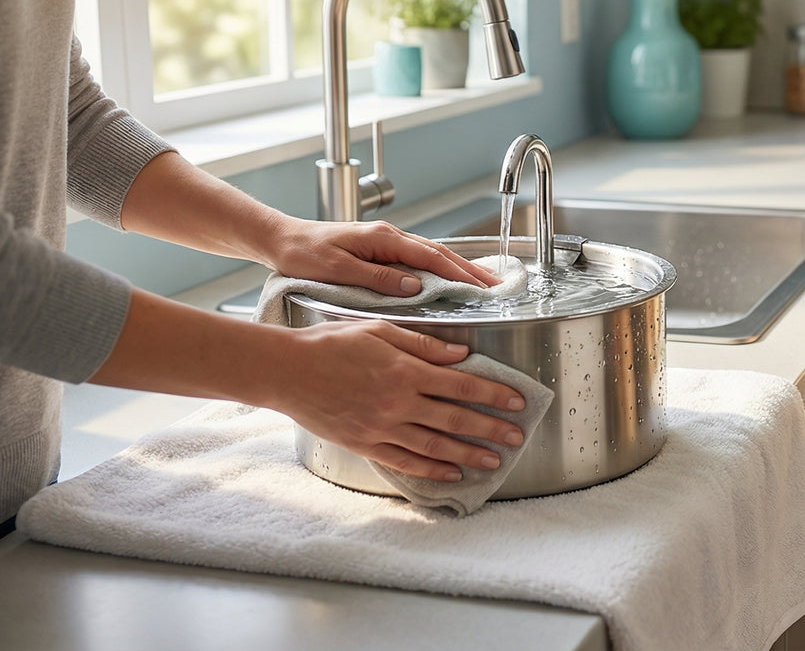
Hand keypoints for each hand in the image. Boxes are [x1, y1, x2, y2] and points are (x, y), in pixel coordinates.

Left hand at [263, 217, 500, 295]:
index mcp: (383, 239)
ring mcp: (387, 242)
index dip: (460, 274)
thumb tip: (414, 288)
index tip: (482, 289)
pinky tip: (451, 278)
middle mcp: (390, 237)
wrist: (281, 240)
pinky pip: (420, 259)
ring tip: (484, 285)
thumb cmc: (303, 255)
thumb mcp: (338, 270)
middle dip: (471, 271)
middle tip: (497, 288)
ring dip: (460, 269)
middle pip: (440, 253)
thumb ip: (377, 279)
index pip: (431, 257)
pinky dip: (441, 268)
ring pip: (433, 255)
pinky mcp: (382, 250)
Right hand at [275, 319, 528, 480]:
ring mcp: (382, 428)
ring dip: (468, 454)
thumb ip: (424, 345)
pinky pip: (405, 461)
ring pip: (435, 445)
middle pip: (455, 419)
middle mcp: (398, 403)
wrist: (286, 372)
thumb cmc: (331, 344)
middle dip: (491, 428)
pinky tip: (452, 473)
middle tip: (517, 436)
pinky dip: (431, 469)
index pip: (461, 385)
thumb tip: (462, 354)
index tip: (517, 400)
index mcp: (405, 371)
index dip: (493, 394)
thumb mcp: (380, 331)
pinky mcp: (366, 444)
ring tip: (494, 461)